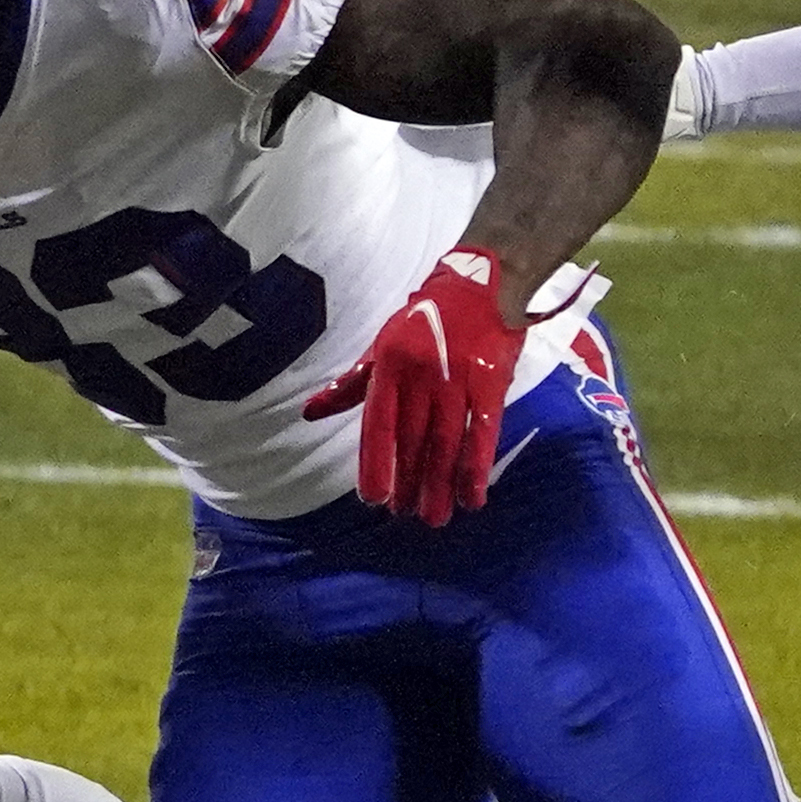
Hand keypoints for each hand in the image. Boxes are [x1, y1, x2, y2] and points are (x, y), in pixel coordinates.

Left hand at [301, 247, 524, 527]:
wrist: (483, 284)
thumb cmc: (425, 320)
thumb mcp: (382, 346)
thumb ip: (351, 385)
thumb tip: (309, 412)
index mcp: (390, 365)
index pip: (378, 423)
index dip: (376, 462)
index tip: (373, 498)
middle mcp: (420, 374)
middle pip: (412, 439)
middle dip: (409, 482)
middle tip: (405, 515)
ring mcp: (457, 379)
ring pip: (446, 442)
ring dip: (439, 484)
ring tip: (434, 517)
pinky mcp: (491, 383)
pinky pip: (483, 433)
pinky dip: (477, 467)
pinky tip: (472, 497)